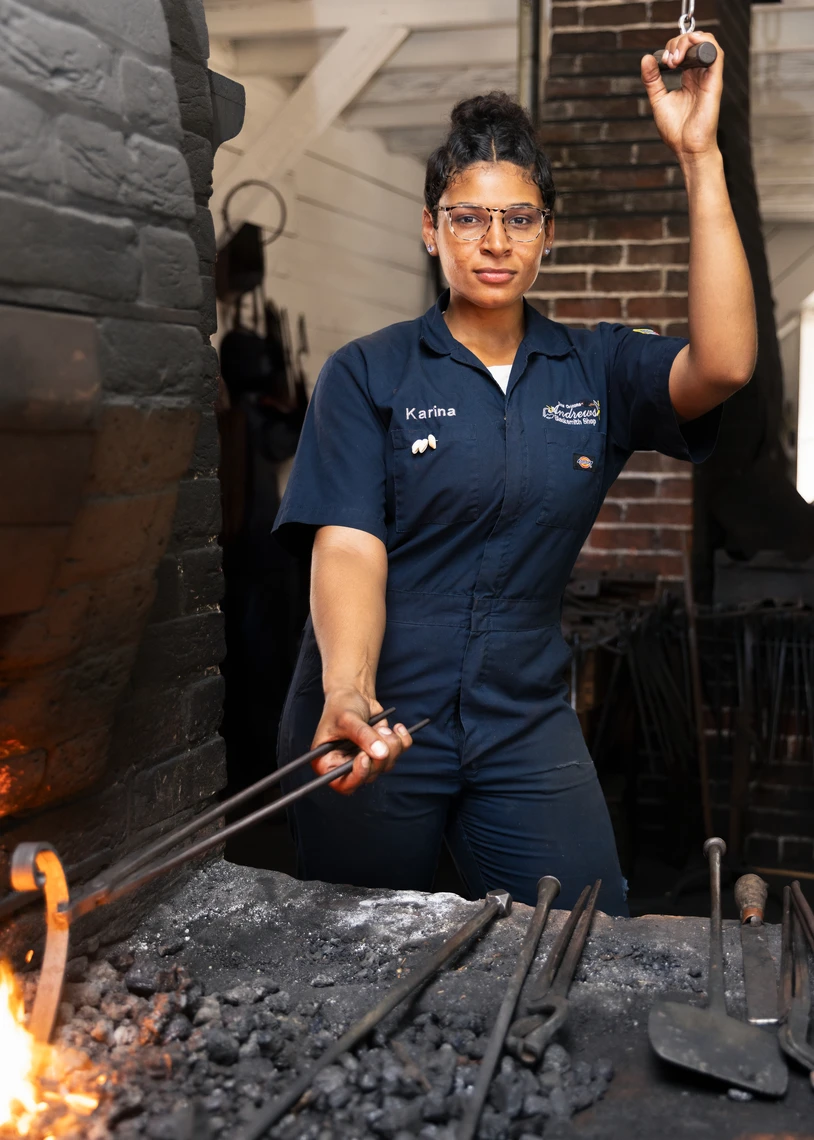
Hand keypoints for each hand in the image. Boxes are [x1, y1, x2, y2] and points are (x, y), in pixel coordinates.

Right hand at [311, 688, 413, 794]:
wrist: (354, 694)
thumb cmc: (341, 706)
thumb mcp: (347, 719)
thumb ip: (362, 736)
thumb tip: (381, 753)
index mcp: (329, 763)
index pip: (343, 784)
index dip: (357, 775)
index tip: (365, 757)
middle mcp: (347, 766)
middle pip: (369, 776)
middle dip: (380, 755)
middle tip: (381, 733)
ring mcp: (366, 760)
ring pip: (386, 765)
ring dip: (392, 745)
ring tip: (384, 727)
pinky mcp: (381, 752)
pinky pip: (399, 754)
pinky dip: (403, 741)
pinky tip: (398, 728)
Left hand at [641, 32, 722, 161]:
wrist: (687, 148)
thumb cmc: (676, 130)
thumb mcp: (659, 99)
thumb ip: (653, 79)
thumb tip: (646, 58)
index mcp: (689, 78)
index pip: (685, 49)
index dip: (673, 46)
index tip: (661, 61)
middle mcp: (700, 75)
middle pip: (695, 42)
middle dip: (678, 42)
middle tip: (668, 60)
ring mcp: (709, 77)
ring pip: (707, 43)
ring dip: (689, 41)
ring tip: (675, 57)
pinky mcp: (714, 82)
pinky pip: (716, 54)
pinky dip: (704, 44)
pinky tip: (688, 49)